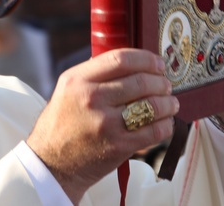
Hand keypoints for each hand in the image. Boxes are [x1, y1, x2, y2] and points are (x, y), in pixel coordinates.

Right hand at [26, 48, 178, 202]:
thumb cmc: (62, 123)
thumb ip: (94, 73)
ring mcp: (106, 123)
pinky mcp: (118, 146)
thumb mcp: (68, 89)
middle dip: (161, 81)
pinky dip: (166, 125)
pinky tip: (166, 122)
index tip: (157, 62)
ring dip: (168, 103)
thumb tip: (131, 62)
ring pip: (151, 105)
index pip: (120, 59)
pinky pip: (154, 131)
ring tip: (171, 102)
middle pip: (140, 81)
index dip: (146, 59)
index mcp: (78, 80)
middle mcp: (91, 98)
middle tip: (166, 84)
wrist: (52, 164)